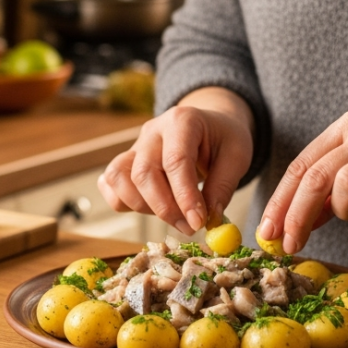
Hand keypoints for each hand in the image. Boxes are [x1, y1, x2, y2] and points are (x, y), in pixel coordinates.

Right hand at [98, 87, 253, 234]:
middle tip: (190, 227)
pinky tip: (150, 207)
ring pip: (119, 178)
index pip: (176, 161)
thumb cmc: (223, 138)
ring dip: (142, 206)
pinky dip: (123, 201)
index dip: (185, 197)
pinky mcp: (125, 161)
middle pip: (143, 173)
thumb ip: (223, 186)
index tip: (198, 223)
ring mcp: (135, 145)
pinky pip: (110, 183)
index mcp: (182, 120)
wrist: (209, 125)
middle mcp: (153, 131)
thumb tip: (209, 218)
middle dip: (166, 208)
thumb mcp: (237, 155)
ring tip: (173, 215)